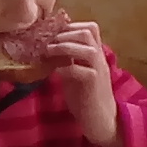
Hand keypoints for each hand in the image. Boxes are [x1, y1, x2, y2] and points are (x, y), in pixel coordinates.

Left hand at [43, 20, 120, 146]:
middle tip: (49, 40)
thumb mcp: (74, 73)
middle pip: (89, 31)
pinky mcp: (94, 85)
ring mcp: (99, 70)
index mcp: (95, 54)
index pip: (90, 28)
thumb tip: (46, 47)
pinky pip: (82, 71)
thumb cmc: (85, 97)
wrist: (100, 121)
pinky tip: (55, 70)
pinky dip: (66, 67)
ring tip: (49, 51)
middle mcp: (99, 58)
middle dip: (66, 32)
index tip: (52, 32)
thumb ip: (66, 59)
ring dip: (65, 46)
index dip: (70, 25)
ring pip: (88, 49)